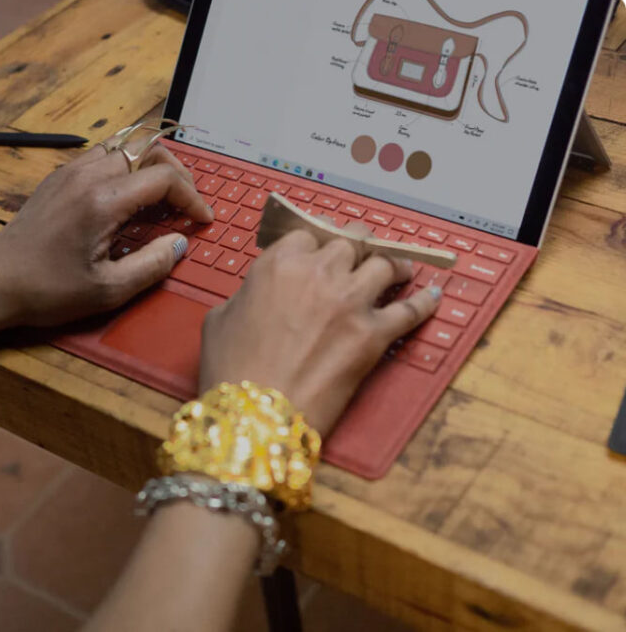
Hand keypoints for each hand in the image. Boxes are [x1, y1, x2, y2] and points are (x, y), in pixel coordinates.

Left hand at [0, 139, 213, 330]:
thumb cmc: (49, 291)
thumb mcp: (109, 289)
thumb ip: (153, 264)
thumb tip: (180, 243)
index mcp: (102, 202)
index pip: (163, 178)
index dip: (192, 196)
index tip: (202, 220)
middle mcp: (87, 176)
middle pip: (148, 149)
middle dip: (177, 174)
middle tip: (187, 205)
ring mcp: (70, 172)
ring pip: (126, 146)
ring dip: (152, 166)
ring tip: (163, 199)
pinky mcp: (59, 177)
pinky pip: (103, 155)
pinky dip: (127, 168)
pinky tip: (130, 198)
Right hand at [199, 230, 441, 436]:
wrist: (255, 417)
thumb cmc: (230, 371)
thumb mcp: (220, 319)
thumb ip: (247, 294)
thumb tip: (261, 295)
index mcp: (279, 264)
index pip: (309, 234)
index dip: (316, 244)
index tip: (321, 253)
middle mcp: (318, 274)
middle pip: (352, 241)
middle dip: (356, 247)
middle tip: (359, 256)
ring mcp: (350, 303)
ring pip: (385, 264)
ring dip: (391, 265)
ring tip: (396, 269)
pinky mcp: (373, 336)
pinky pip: (410, 310)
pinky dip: (424, 302)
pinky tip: (432, 295)